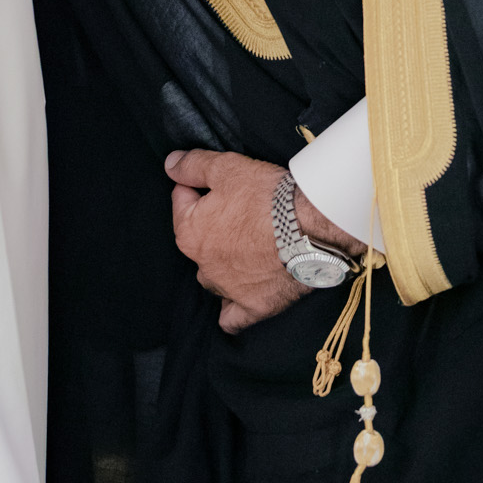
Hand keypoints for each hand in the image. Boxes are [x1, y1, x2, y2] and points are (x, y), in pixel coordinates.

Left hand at [167, 147, 364, 333]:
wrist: (312, 227)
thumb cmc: (266, 196)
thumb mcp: (226, 167)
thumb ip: (192, 166)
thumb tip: (170, 165)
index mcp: (189, 233)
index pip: (182, 202)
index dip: (201, 187)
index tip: (224, 183)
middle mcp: (202, 266)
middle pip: (198, 240)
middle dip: (211, 226)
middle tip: (243, 210)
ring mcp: (228, 290)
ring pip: (213, 278)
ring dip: (222, 264)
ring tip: (248, 247)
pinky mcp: (254, 307)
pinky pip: (233, 317)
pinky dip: (232, 308)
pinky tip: (237, 299)